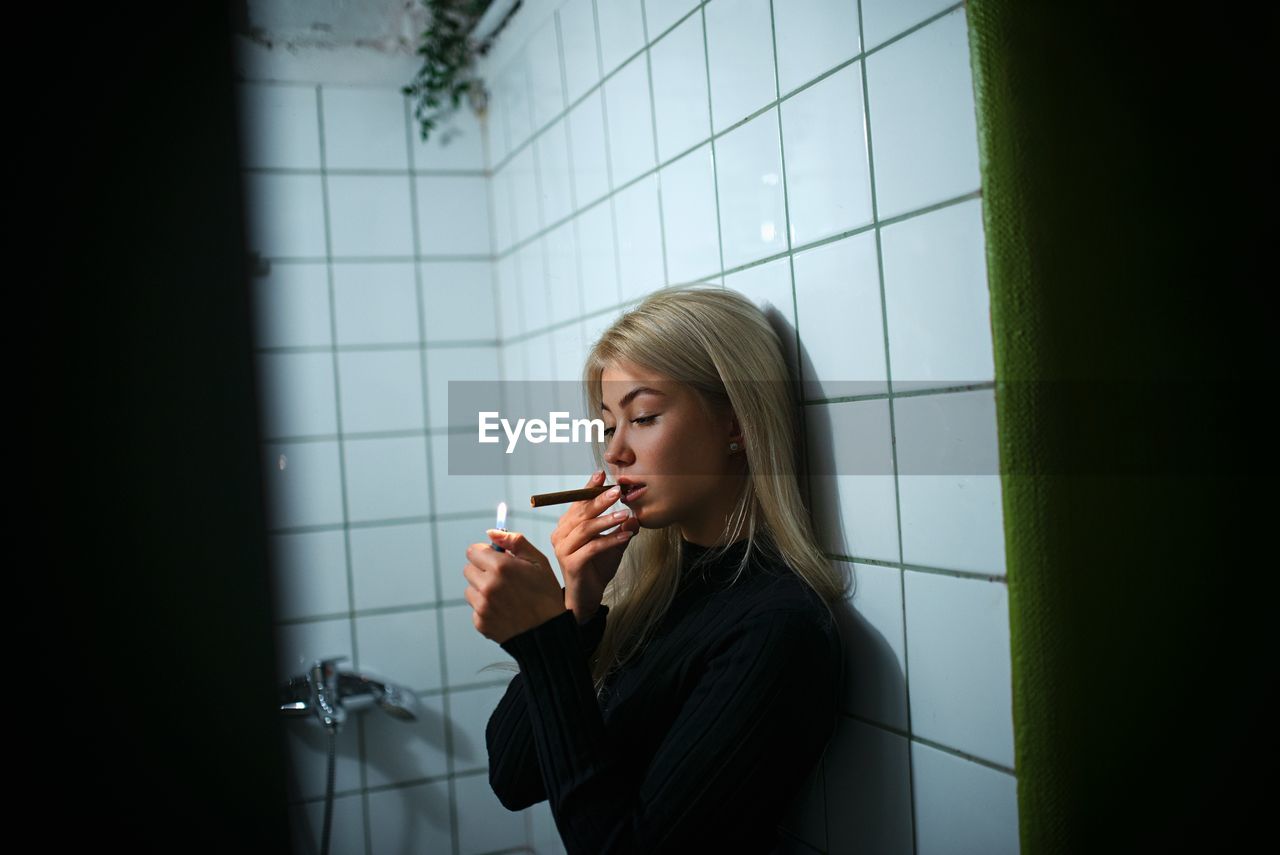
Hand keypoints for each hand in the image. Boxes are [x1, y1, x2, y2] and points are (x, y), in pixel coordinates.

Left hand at [463, 531, 566, 644]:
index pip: (473, 551)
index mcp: (501, 567)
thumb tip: (491, 532)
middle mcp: (487, 585)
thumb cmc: (545, 595)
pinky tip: (504, 610)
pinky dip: (485, 608)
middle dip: (483, 570)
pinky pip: (475, 608)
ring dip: (482, 589)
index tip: (496, 559)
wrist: (548, 632)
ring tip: (505, 596)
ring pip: (470, 588)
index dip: (485, 553)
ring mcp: (482, 606)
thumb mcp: (538, 562)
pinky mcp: (480, 622)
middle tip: (502, 578)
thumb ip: (515, 542)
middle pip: (469, 568)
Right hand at [550, 470, 639, 623]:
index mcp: (567, 526)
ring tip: (625, 514)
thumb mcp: (613, 544)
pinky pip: (592, 548)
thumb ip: (621, 529)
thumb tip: (634, 515)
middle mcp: (561, 535)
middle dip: (599, 500)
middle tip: (617, 490)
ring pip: (585, 529)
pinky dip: (609, 540)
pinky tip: (625, 536)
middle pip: (581, 513)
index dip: (588, 488)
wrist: (587, 597)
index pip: (577, 502)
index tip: (601, 475)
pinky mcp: (572, 564)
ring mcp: (564, 550)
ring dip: (607, 520)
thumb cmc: (597, 567)